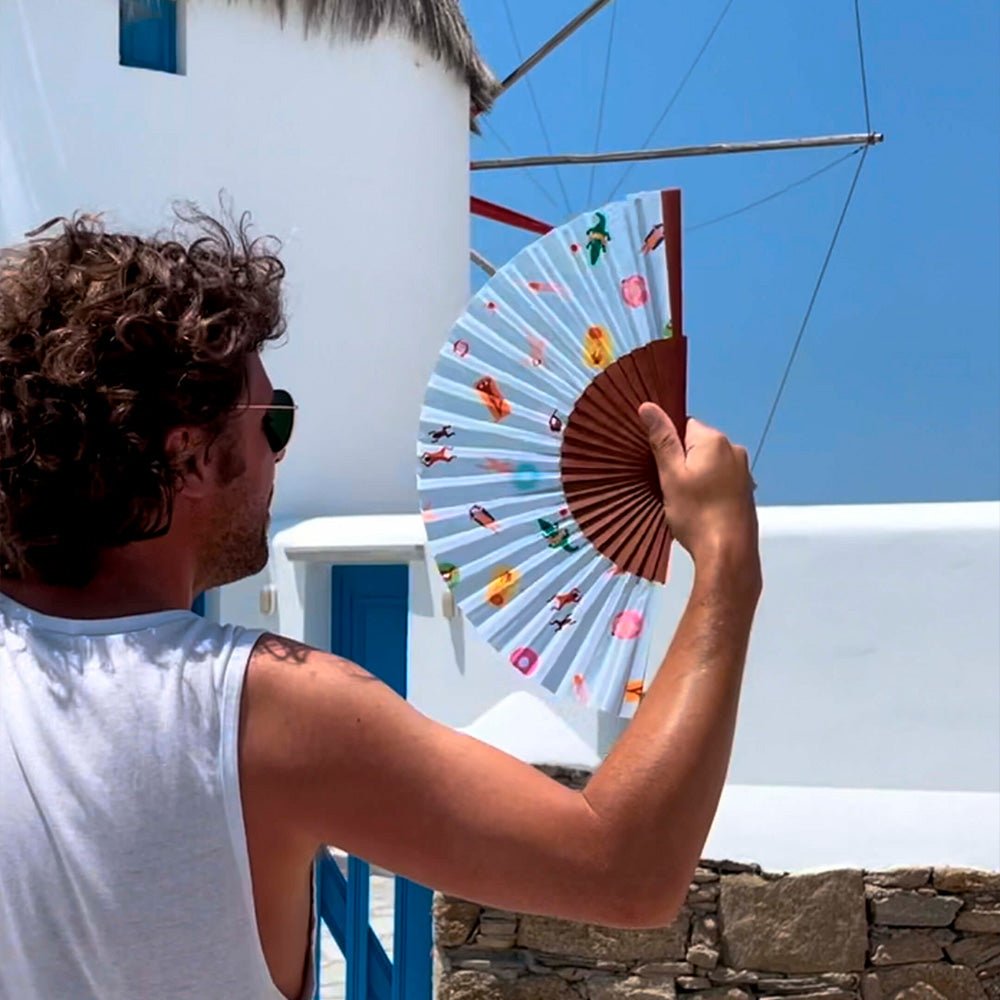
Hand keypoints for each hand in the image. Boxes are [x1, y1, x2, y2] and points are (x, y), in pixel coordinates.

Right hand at [638, 403, 759, 577]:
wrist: (728, 554)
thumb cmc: (696, 514)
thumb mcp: (671, 475)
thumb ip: (662, 439)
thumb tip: (648, 406)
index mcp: (714, 440)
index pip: (684, 424)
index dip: (668, 443)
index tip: (659, 465)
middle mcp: (734, 450)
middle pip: (697, 444)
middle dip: (681, 461)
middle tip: (668, 486)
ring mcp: (743, 471)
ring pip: (708, 464)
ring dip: (694, 476)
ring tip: (683, 502)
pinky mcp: (746, 491)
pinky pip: (720, 480)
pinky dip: (708, 489)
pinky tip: (700, 510)